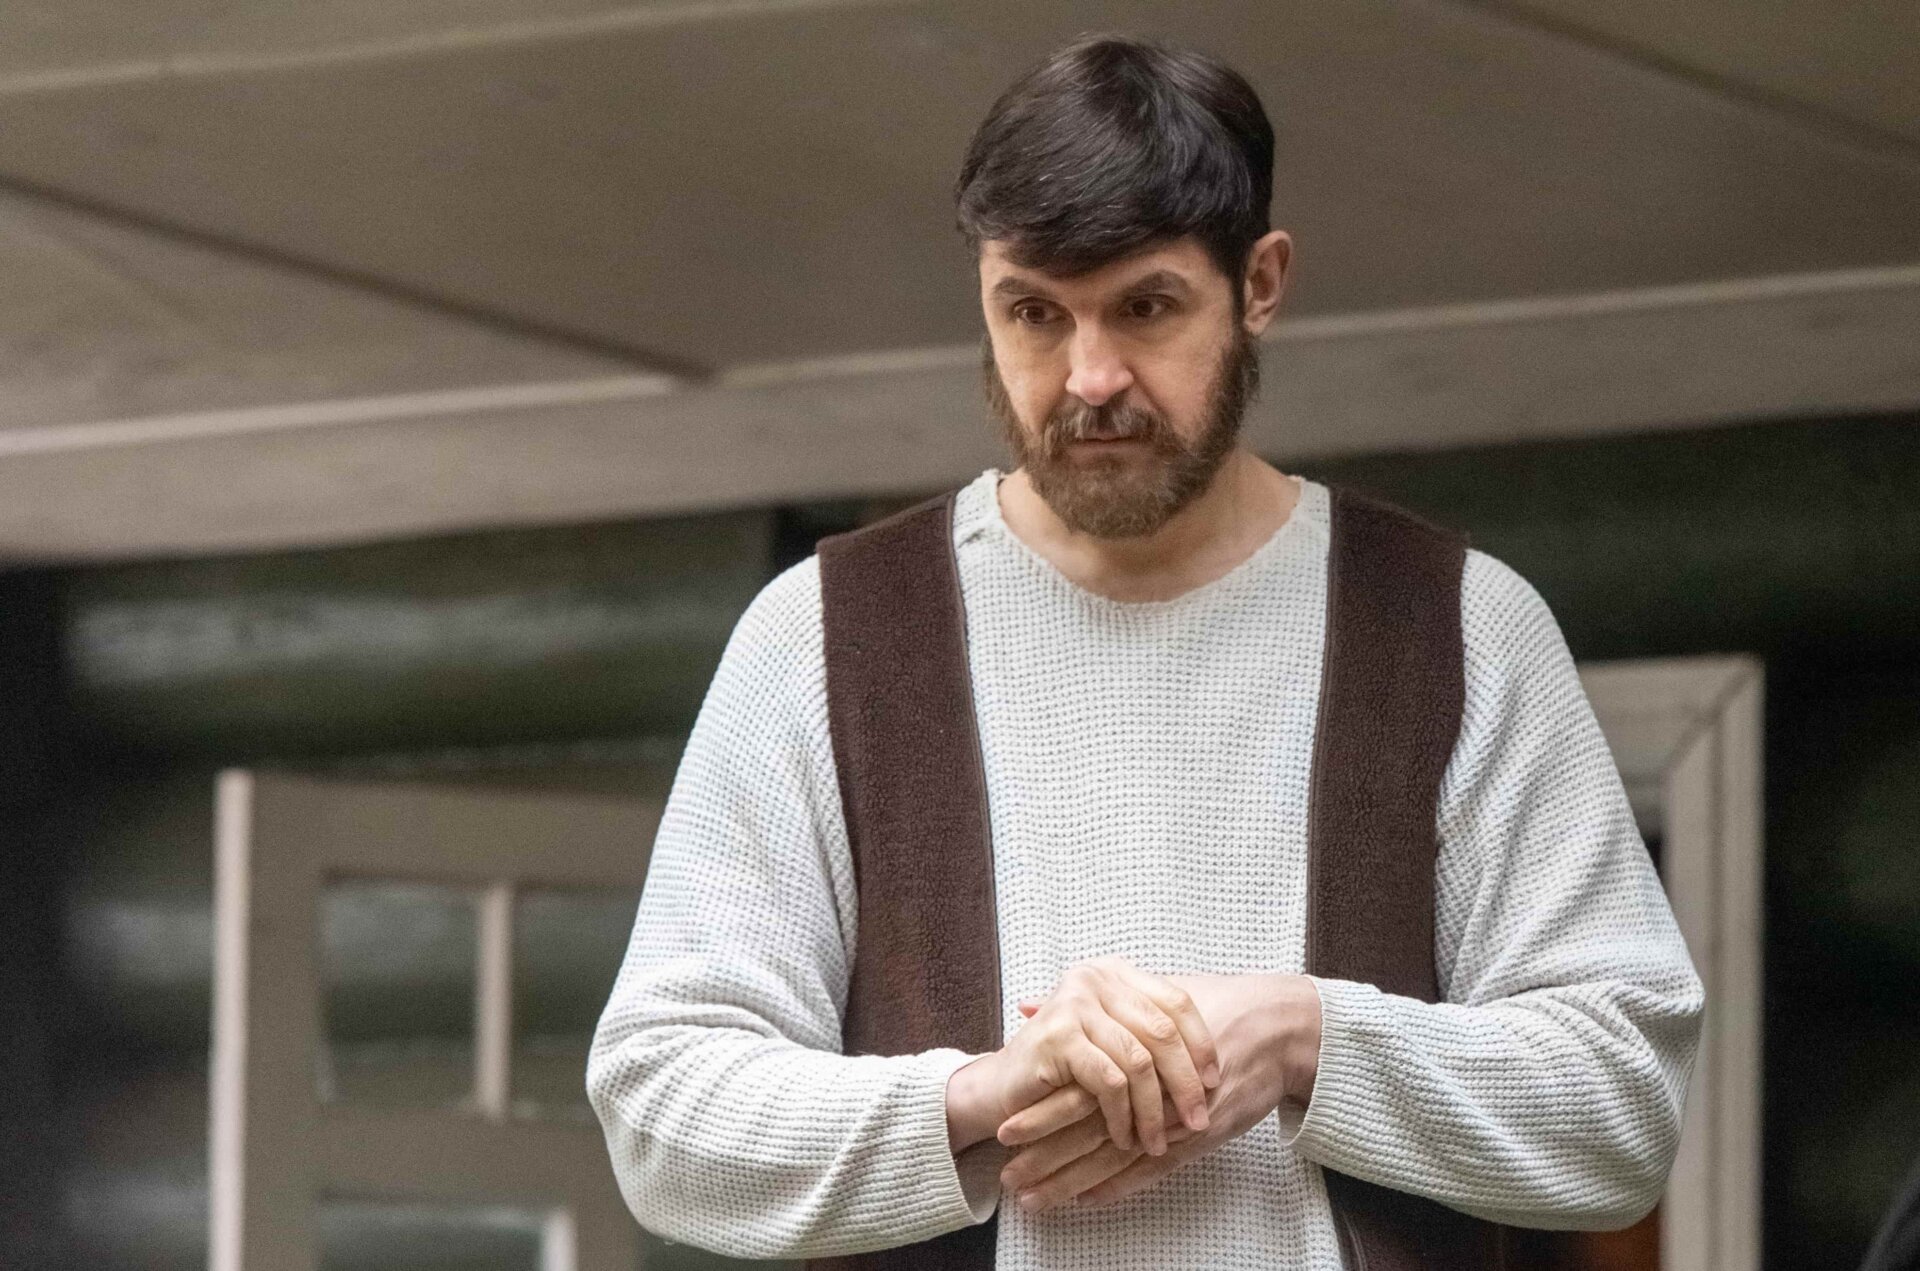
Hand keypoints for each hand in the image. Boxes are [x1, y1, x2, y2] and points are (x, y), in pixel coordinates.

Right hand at [946, 957, 1219, 1155]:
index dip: (1200, 1044)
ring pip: (1138, 1062)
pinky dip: (1123, 1116)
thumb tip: (1216, 1061)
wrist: (1004, 1085)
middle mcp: (1093, 979)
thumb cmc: (1066, 1066)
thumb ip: (1153, 1034)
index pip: (1175, 1002)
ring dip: (1153, 1110)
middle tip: (1198, 1119)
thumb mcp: (1115, 1040)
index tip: (1213, 1082)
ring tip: (1158, 1141)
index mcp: (1114, 973)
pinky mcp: (1058, 1037)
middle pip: (1162, 1031)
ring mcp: (1073, 1004)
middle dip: (1184, 1082)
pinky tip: (1125, 1138)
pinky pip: (1109, 1082)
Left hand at [995, 972, 1320, 1211]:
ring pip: (1114, 1156)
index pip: (1076, 1090)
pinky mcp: (1198, 1137)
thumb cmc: (1218, 1006)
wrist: (1279, 1029)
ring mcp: (1174, 1116)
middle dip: (1045, 1156)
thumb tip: (1026, 1005)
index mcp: (1133, 1050)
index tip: (1004, 1129)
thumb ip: (1092, 1007)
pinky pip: (1152, 1170)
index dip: (1039, 1112)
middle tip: (1008, 1176)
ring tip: (1034, 1197)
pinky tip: (1088, 1199)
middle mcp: (1149, 1087)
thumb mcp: (1153, 997)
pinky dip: (1119, 1185)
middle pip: (1087, 1129)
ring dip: (1071, 1179)